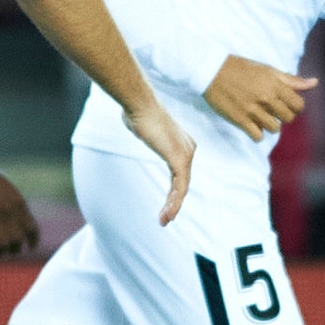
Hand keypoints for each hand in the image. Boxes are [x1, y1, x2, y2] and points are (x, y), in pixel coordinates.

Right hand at [0, 149, 39, 257]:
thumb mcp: (6, 189)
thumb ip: (14, 204)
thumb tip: (20, 220)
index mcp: (18, 202)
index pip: (32, 229)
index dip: (32, 241)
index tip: (29, 247)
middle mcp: (8, 210)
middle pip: (17, 240)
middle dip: (14, 249)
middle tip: (8, 251)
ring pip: (2, 244)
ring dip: (0, 251)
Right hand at [122, 101, 195, 226]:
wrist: (139, 104)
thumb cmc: (137, 111)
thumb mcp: (144, 126)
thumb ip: (146, 131)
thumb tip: (135, 121)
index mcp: (183, 145)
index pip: (180, 174)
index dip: (174, 192)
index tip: (166, 205)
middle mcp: (189, 150)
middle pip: (183, 183)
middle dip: (174, 203)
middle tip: (165, 218)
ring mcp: (186, 155)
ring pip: (182, 188)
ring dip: (173, 206)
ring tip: (164, 220)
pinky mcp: (180, 159)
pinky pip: (179, 186)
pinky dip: (174, 202)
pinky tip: (167, 213)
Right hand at [203, 55, 313, 141]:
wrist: (211, 70)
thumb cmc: (241, 68)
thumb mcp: (268, 70)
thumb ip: (292, 80)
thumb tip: (315, 83)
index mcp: (275, 85)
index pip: (299, 105)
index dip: (295, 106)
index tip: (285, 104)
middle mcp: (266, 98)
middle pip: (288, 118)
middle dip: (283, 116)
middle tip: (271, 110)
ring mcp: (253, 110)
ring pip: (274, 129)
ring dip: (269, 125)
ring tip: (260, 116)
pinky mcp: (239, 119)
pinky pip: (257, 136)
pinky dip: (256, 133)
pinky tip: (251, 124)